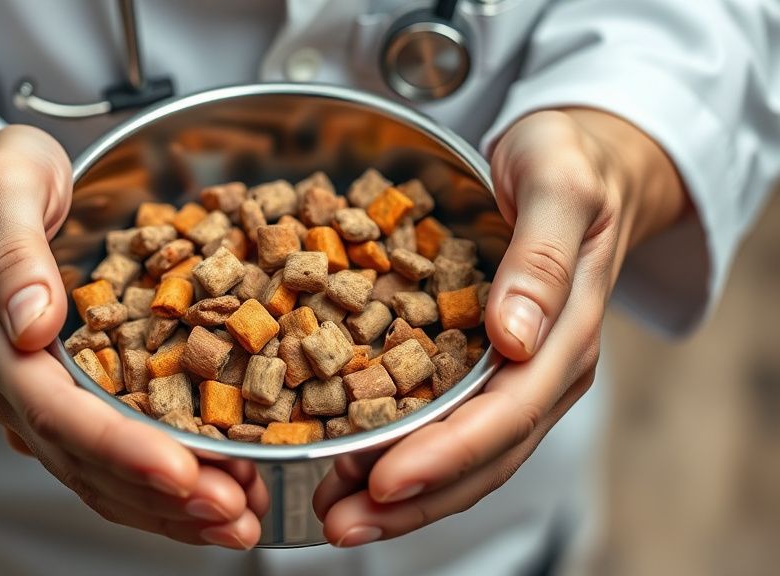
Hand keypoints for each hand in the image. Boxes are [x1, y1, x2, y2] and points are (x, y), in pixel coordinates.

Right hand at [0, 125, 265, 548]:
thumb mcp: (6, 186)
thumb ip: (15, 252)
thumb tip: (34, 323)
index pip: (59, 411)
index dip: (123, 448)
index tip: (187, 472)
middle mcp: (12, 384)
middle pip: (84, 460)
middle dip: (163, 495)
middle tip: (237, 513)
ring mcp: (36, 399)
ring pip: (98, 476)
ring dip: (169, 508)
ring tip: (240, 520)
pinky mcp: (65, 400)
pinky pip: (108, 460)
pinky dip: (160, 488)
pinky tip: (212, 497)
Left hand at [312, 109, 688, 545]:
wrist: (581, 161)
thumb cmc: (568, 162)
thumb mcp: (559, 186)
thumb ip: (542, 258)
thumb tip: (514, 338)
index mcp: (564, 334)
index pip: (505, 414)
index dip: (446, 454)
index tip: (385, 481)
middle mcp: (541, 368)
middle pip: (482, 456)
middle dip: (413, 498)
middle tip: (340, 525)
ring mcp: (513, 374)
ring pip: (461, 455)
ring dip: (400, 494)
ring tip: (335, 516)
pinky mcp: (482, 366)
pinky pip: (443, 423)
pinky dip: (399, 452)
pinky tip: (350, 467)